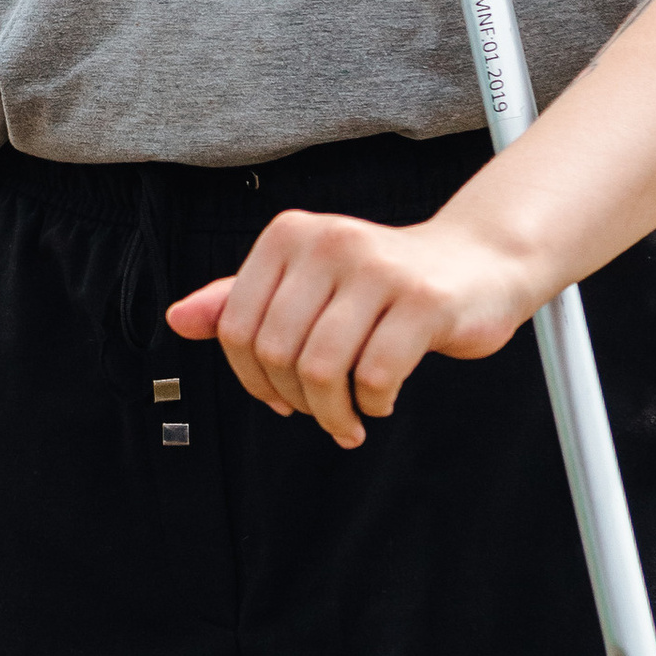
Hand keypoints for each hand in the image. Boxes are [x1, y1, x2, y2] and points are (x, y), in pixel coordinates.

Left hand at [166, 205, 538, 449]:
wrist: (478, 263)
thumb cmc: (385, 281)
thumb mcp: (308, 283)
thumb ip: (242, 300)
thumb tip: (177, 320)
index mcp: (290, 235)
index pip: (235, 325)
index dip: (251, 378)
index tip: (278, 398)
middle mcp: (329, 241)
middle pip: (275, 351)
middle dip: (294, 400)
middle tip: (321, 414)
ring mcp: (378, 268)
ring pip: (320, 368)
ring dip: (331, 413)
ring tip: (348, 419)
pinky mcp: (423, 300)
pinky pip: (375, 376)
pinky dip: (372, 404)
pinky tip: (382, 400)